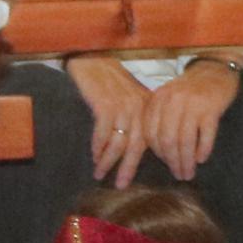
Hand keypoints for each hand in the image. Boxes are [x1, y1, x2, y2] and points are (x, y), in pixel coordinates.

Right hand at [69, 55, 156, 185]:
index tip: (137, 174)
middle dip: (127, 168)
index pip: (149, 139)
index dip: (142, 159)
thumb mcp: (129, 96)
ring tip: (100, 174)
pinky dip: (97, 146)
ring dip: (108, 161)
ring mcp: (122, 107)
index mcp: (146, 107)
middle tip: (121, 185)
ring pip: (118, 142)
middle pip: (136, 146)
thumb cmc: (109, 79)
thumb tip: (136, 145)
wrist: (92, 57)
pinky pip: (103, 133)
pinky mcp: (105, 105)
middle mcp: (138, 108)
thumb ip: (135, 117)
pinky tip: (94, 156)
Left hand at [141, 61, 236, 179]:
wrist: (216, 70)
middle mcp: (173, 101)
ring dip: (187, 161)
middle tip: (179, 175)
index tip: (167, 164)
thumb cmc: (190, 89)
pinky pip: (205, 136)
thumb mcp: (169, 98)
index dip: (158, 153)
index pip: (151, 134)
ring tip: (189, 173)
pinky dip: (203, 150)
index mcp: (158, 99)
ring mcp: (193, 104)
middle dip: (173, 162)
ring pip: (185, 141)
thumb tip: (162, 154)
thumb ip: (160, 119)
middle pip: (168, 140)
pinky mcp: (211, 109)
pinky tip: (202, 159)